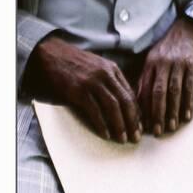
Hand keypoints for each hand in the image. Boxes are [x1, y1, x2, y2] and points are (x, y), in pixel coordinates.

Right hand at [26, 36, 141, 143]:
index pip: (130, 94)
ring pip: (113, 107)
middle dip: (133, 122)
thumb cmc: (75, 63)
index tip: (139, 127)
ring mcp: (92, 82)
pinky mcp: (79, 90)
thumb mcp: (99, 66)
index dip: (137, 113)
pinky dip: (102, 124)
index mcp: (113, 69)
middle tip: (135, 137)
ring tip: (122, 138)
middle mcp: (106, 74)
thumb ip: (111, 81)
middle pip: (125, 101)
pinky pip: (95, 110)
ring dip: (120, 125)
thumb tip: (123, 104)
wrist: (52, 54)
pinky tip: (106, 134)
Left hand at [137, 18, 192, 135]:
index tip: (143, 125)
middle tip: (157, 131)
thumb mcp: (153, 61)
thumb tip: (137, 103)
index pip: (144, 89)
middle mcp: (162, 64)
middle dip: (156, 113)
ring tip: (171, 126)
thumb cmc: (168, 50)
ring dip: (172, 111)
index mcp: (150, 64)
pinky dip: (188, 102)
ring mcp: (178, 64)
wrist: (188, 30)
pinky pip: (190, 86)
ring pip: (174, 91)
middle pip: (158, 92)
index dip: (143, 109)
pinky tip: (186, 115)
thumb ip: (146, 80)